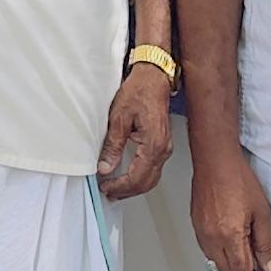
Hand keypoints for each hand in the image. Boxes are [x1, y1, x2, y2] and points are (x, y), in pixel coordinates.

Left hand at [98, 65, 172, 199]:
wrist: (153, 77)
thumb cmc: (139, 91)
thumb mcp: (119, 118)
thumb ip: (113, 146)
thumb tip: (105, 167)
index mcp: (153, 144)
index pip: (137, 177)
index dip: (119, 186)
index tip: (105, 186)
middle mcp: (163, 149)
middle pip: (146, 183)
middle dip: (126, 191)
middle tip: (108, 192)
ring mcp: (165, 147)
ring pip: (151, 178)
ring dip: (133, 186)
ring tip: (115, 188)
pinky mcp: (162, 144)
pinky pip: (153, 168)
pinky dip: (140, 177)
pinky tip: (127, 176)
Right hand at [190, 136, 270, 270]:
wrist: (215, 160)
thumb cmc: (237, 179)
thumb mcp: (262, 212)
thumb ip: (265, 244)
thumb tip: (269, 267)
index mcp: (229, 236)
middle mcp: (211, 238)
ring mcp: (201, 232)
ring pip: (216, 264)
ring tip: (249, 269)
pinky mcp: (196, 226)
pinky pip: (208, 252)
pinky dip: (222, 259)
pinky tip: (233, 254)